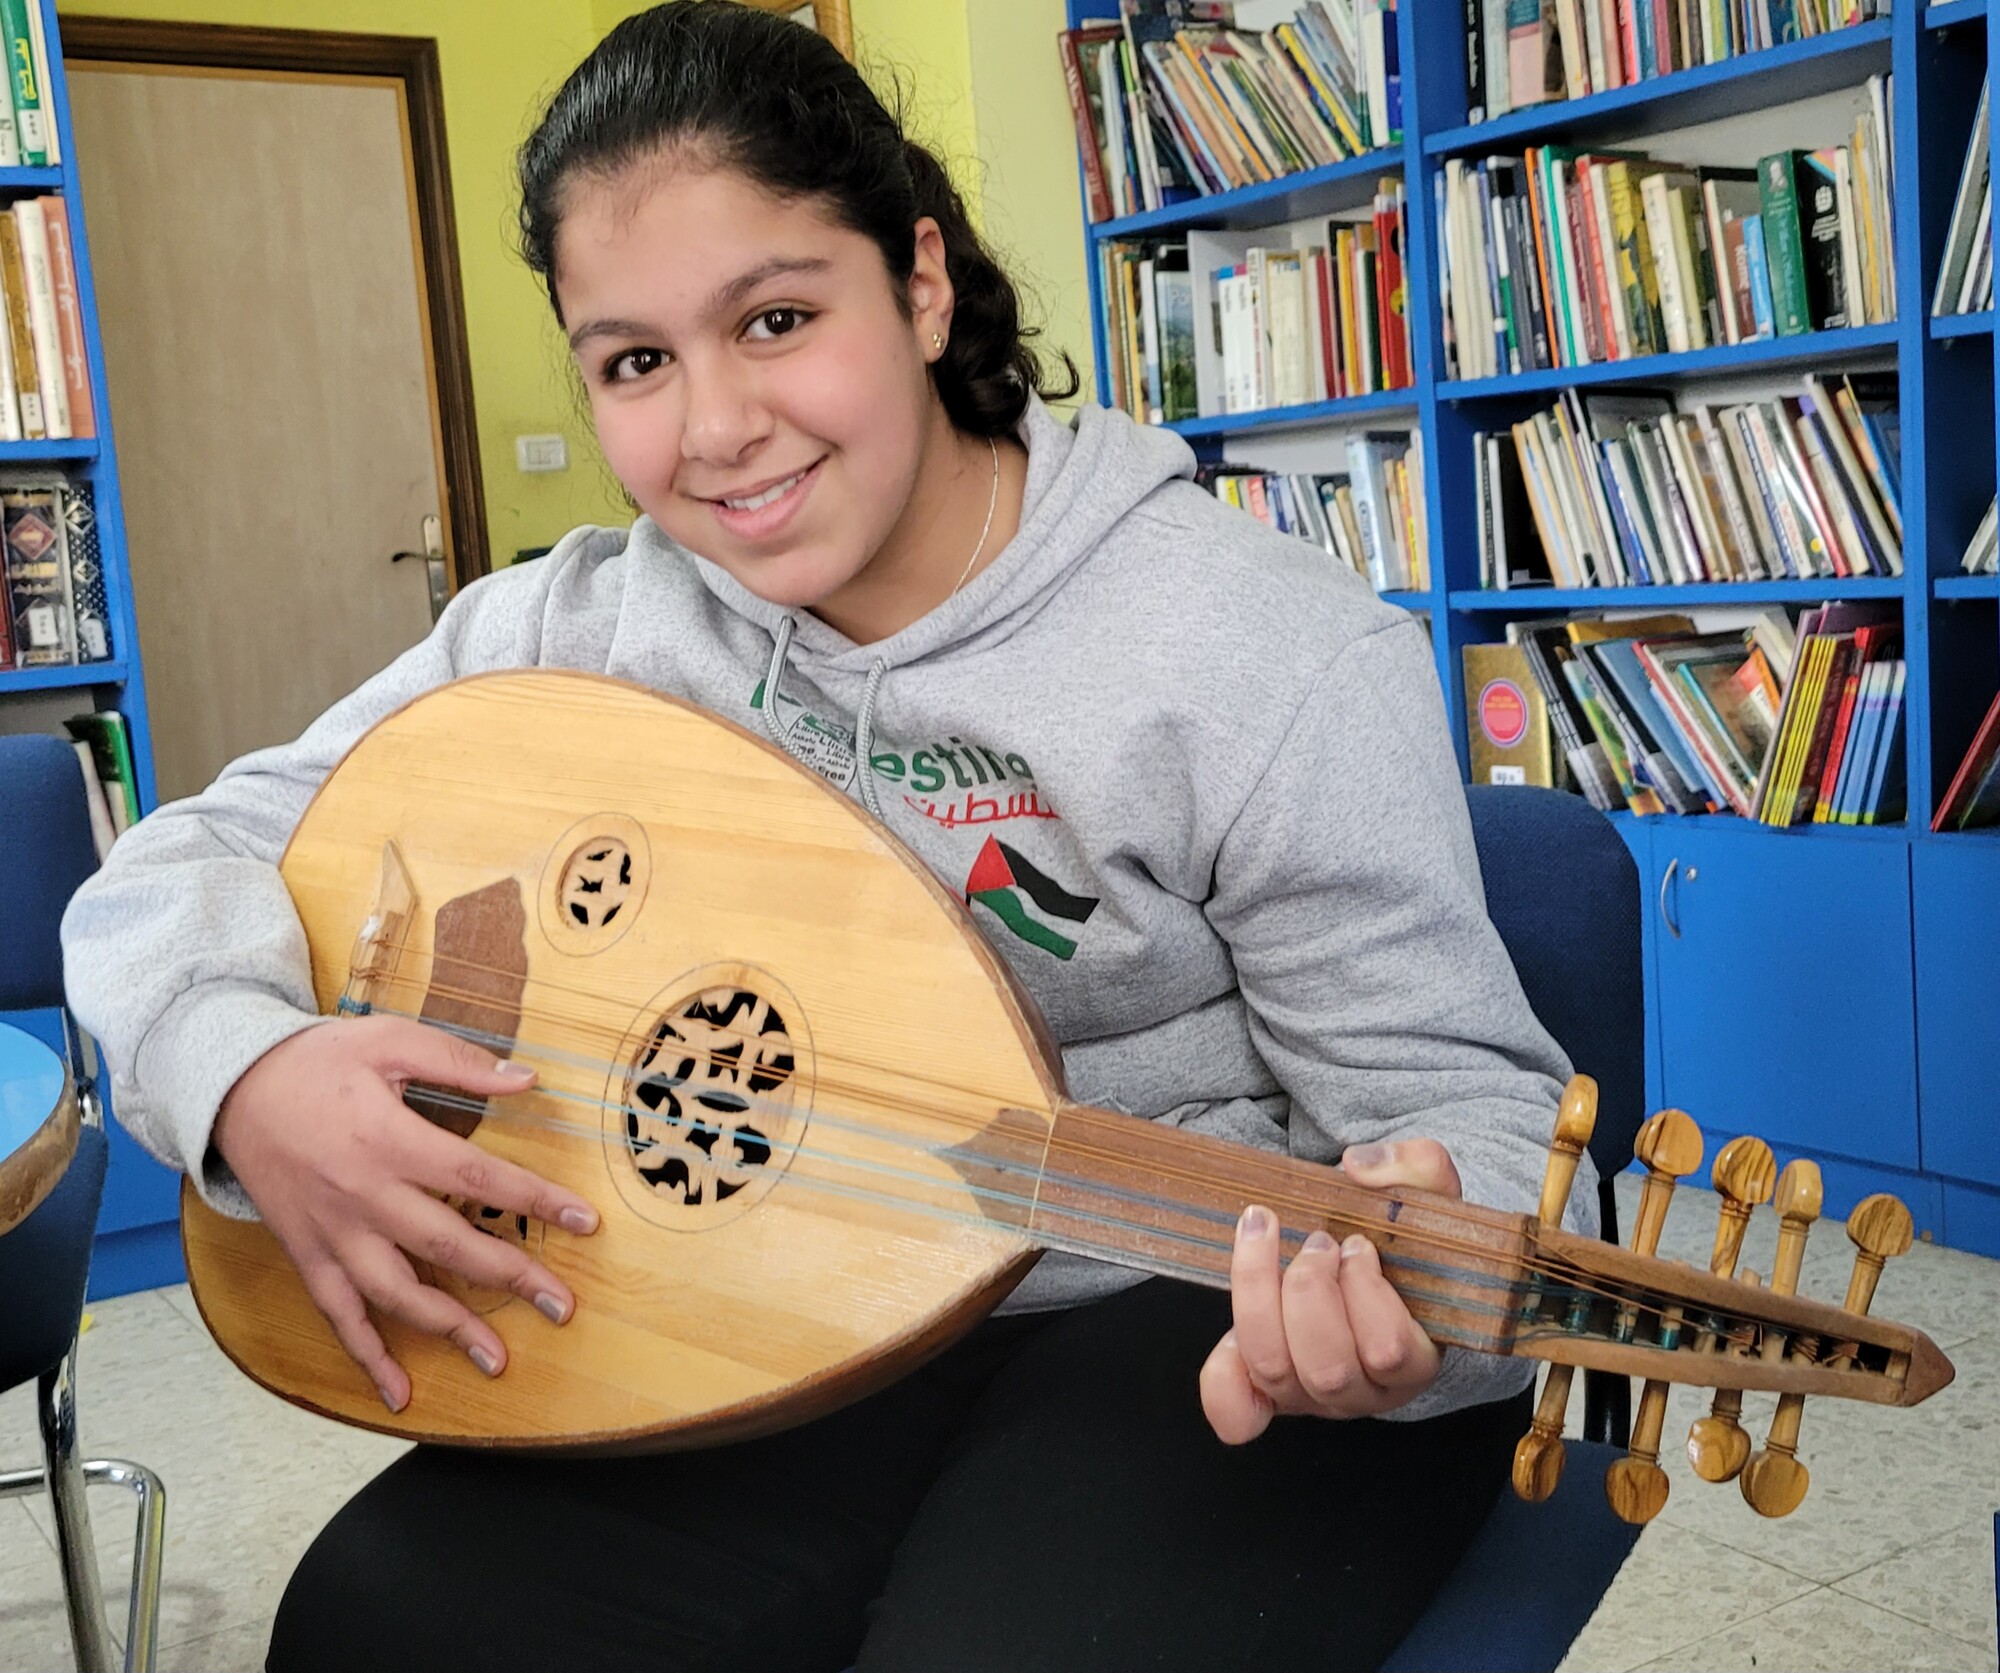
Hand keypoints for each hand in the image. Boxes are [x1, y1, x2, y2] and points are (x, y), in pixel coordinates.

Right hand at [212, 1014, 599, 1412]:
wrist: (228, 1090)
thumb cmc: (314, 1061)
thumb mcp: (388, 1040)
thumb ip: (458, 1061)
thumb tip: (526, 1078)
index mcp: (390, 1141)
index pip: (478, 1176)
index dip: (535, 1201)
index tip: (584, 1222)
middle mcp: (363, 1197)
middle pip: (448, 1246)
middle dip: (511, 1279)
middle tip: (563, 1306)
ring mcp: (333, 1234)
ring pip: (396, 1294)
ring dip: (449, 1330)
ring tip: (497, 1359)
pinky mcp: (307, 1255)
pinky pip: (338, 1316)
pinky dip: (367, 1358)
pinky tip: (398, 1393)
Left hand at [1199, 1138, 1460, 1442]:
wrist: (1376, 1266)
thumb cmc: (1405, 1243)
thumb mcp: (1429, 1196)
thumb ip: (1416, 1168)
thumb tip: (1360, 1168)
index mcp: (1414, 1360)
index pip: (1388, 1349)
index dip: (1366, 1290)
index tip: (1360, 1244)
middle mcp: (1362, 1392)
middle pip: (1325, 1366)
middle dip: (1310, 1288)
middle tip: (1317, 1242)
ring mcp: (1312, 1398)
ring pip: (1275, 1370)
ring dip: (1261, 1294)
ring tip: (1267, 1236)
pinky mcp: (1269, 1393)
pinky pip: (1238, 1412)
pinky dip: (1224, 1381)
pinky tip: (1229, 1335)